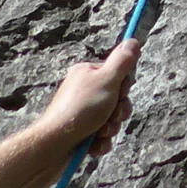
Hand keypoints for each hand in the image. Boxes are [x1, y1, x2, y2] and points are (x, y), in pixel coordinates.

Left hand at [37, 40, 139, 158]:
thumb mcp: (107, 80)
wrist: (54, 146)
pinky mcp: (81, 134)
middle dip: (119, 111)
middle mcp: (84, 92)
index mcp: (88, 74)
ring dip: (111, 128)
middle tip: (111, 115)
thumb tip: (132, 41)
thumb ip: (122, 61)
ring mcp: (82, 114)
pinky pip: (102, 137)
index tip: (119, 92)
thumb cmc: (80, 110)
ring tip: (100, 132)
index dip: (123, 86)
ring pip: (112, 119)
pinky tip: (94, 144)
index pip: (118, 74)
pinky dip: (101, 142)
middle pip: (117, 98)